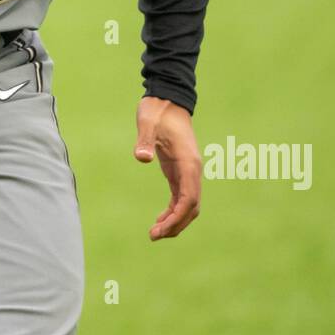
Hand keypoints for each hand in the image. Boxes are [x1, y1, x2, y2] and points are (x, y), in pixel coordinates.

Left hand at [134, 97, 201, 240]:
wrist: (167, 99)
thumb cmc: (157, 111)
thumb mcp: (148, 122)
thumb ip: (145, 140)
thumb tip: (141, 157)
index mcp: (188, 162)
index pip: (189, 198)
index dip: (177, 217)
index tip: (161, 229)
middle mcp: (192, 170)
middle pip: (192, 207)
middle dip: (176, 224)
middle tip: (154, 235)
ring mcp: (188, 171)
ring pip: (189, 205)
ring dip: (175, 221)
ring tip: (155, 233)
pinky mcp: (180, 170)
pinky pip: (181, 198)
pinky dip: (173, 211)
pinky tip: (160, 219)